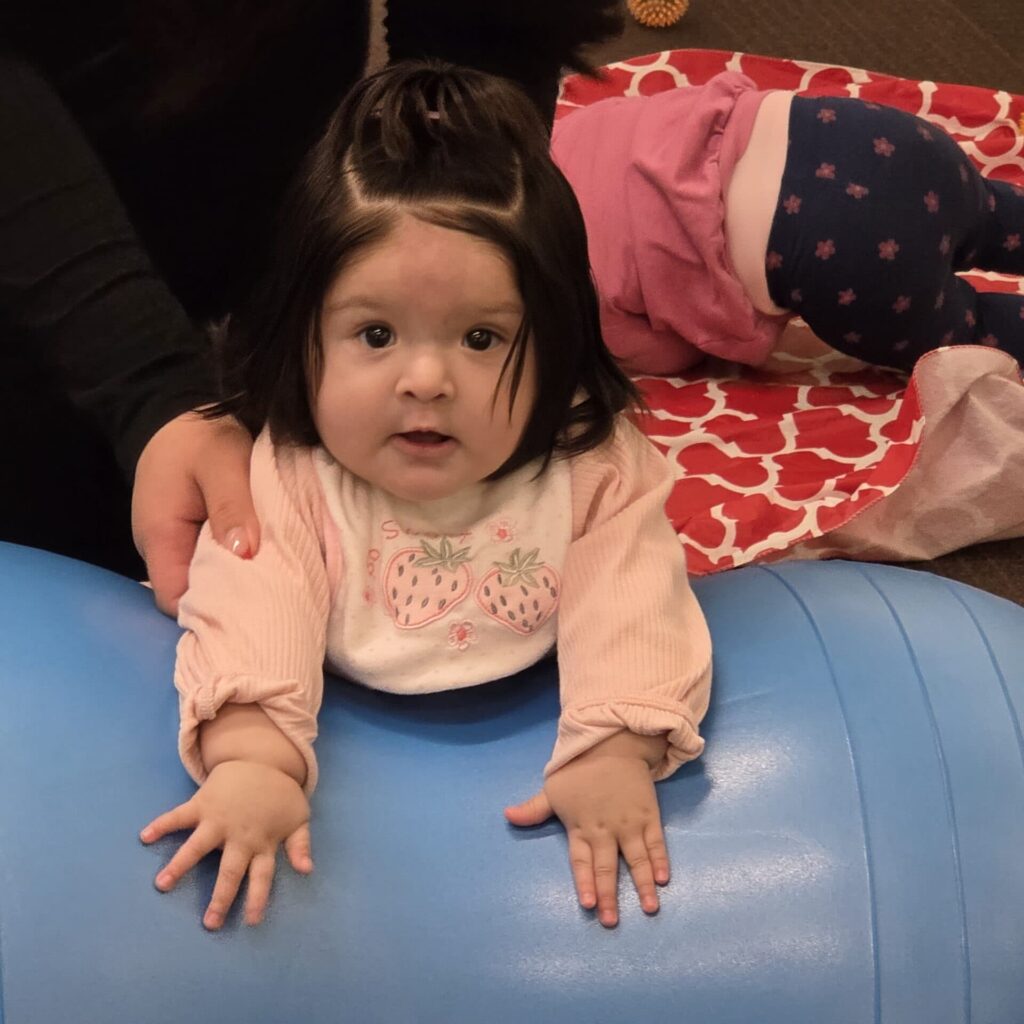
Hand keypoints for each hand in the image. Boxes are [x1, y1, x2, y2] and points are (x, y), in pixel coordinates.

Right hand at [132, 410, 258, 615]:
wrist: (184, 415)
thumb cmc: (201, 435)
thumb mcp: (221, 461)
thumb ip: (231, 505)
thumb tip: (245, 552)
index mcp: (160, 537)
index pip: (174, 599)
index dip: (209, 612)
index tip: (251, 613)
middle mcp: (163, 550)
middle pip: (192, 598)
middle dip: (230, 605)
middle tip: (275, 604)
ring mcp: (179, 546)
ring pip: (208, 583)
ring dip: (239, 587)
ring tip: (278, 590)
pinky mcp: (196, 540)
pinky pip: (218, 565)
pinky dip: (242, 569)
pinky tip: (270, 570)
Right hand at [140, 760, 311, 928]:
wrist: (262, 758)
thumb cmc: (279, 795)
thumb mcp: (298, 818)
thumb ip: (301, 845)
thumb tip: (307, 870)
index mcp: (263, 841)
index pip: (262, 875)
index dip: (257, 897)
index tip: (251, 921)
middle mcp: (239, 834)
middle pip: (230, 870)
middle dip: (221, 897)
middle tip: (209, 923)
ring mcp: (218, 819)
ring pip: (197, 845)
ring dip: (180, 863)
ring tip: (162, 883)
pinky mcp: (202, 803)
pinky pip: (179, 815)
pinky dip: (162, 824)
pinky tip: (145, 836)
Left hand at [504, 732, 668, 927]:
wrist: (612, 745)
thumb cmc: (579, 771)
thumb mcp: (552, 789)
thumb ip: (532, 809)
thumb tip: (506, 816)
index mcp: (580, 826)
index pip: (581, 861)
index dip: (585, 882)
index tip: (588, 904)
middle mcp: (605, 829)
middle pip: (607, 867)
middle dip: (610, 895)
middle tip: (611, 921)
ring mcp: (629, 824)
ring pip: (636, 859)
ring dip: (641, 885)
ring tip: (648, 908)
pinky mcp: (648, 815)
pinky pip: (655, 842)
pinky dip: (660, 860)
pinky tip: (663, 879)